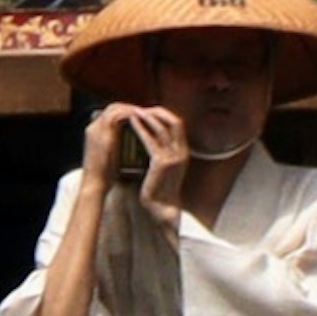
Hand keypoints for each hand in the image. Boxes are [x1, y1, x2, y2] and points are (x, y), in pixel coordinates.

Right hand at [82, 102, 152, 190]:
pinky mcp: (101, 133)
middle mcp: (93, 127)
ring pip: (115, 108)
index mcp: (94, 133)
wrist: (94, 186)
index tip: (141, 117)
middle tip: (146, 112)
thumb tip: (133, 145)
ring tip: (147, 114)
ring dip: (132, 109)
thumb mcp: (110, 158)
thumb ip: (117, 148)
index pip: (110, 114)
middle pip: (112, 107)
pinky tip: (143, 119)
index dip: (126, 112)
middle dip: (130, 107)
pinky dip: (131, 115)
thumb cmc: (104, 178)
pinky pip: (117, 115)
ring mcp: (96, 128)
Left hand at [128, 106, 193, 221]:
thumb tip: (152, 137)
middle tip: (144, 108)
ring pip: (163, 128)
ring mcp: (173, 157)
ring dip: (148, 117)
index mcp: (184, 152)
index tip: (152, 110)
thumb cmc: (159, 188)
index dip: (165, 115)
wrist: (161, 208)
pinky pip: (151, 140)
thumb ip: (162, 152)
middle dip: (159, 112)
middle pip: (175, 121)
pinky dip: (141, 128)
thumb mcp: (165, 167)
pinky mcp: (162, 162)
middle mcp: (182, 152)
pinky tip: (133, 123)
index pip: (178, 125)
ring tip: (136, 112)